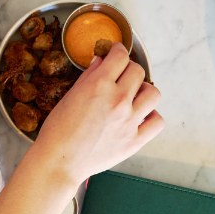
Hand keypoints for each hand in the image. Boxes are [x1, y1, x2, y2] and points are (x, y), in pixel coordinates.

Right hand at [28, 43, 163, 182]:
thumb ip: (89, 76)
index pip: (120, 56)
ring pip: (153, 93)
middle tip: (120, 76)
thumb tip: (101, 62)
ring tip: (133, 96)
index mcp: (99, 85)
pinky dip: (151, 116)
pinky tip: (140, 116)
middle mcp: (118, 100)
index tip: (116, 53)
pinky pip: (157, 121)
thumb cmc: (58, 131)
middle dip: (128, 69)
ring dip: (143, 90)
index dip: (118, 51)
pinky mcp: (135, 140)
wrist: (60, 162)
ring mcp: (129, 121)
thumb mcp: (69, 96)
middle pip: (138, 71)